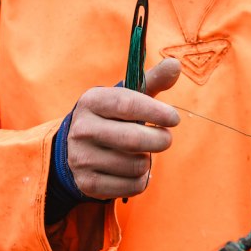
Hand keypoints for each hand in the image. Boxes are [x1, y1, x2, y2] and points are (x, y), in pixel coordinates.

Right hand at [67, 58, 181, 199]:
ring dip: (147, 162)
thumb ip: (151, 81)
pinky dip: (141, 180)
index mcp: (92, 101)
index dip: (155, 112)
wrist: (74, 149)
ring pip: (136, 166)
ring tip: (140, 154)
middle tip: (165, 139)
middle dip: (159, 140)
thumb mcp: (126, 96)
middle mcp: (82, 129)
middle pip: (133, 139)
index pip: (127, 104)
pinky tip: (132, 171)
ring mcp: (81, 158)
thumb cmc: (112, 118)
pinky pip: (131, 186)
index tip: (174, 118)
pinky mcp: (88, 183)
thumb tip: (175, 64)